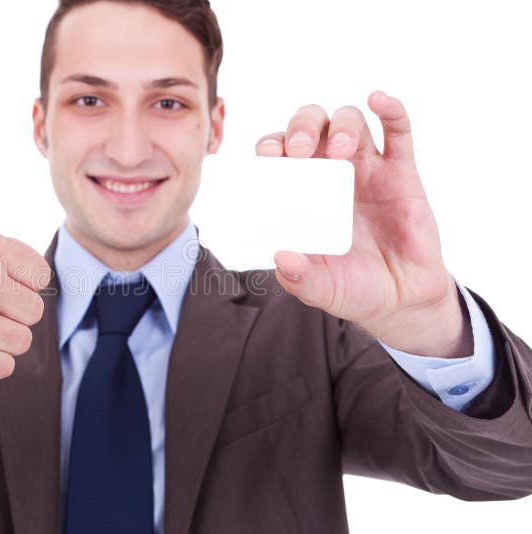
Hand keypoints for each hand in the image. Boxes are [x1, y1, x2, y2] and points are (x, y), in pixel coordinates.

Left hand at [255, 91, 469, 357]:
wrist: (401, 298)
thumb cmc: (352, 287)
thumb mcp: (320, 289)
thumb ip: (300, 278)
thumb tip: (281, 257)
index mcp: (302, 192)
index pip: (280, 154)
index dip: (272, 146)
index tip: (269, 155)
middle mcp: (330, 173)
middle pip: (312, 126)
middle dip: (303, 127)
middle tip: (302, 148)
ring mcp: (366, 169)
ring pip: (351, 121)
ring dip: (343, 124)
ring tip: (342, 149)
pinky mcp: (402, 172)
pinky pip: (398, 132)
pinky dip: (391, 110)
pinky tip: (380, 100)